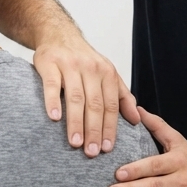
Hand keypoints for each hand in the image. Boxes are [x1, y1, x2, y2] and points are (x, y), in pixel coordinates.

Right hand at [34, 34, 139, 156]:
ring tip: (75, 143)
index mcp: (107, 73)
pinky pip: (52, 85)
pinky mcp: (50, 64)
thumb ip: (122, 97)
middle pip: (95, 104)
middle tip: (92, 152)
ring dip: (76, 122)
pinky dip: (53, 102)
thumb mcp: (108, 74)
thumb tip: (136, 120)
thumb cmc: (84, 60)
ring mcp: (70, 65)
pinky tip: (55, 118)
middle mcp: (91, 68)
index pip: (111, 105)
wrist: (59, 34)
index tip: (107, 148)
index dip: (110, 128)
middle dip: (94, 130)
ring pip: (75, 97)